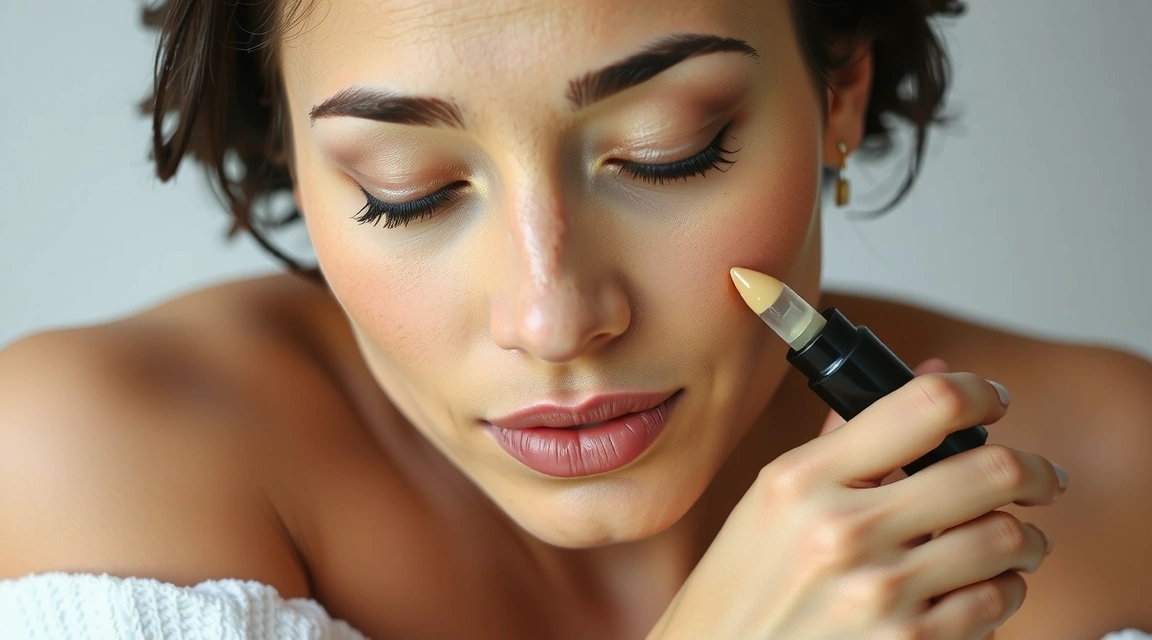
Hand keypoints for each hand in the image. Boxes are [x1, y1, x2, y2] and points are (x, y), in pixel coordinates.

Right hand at [647, 361, 1065, 639]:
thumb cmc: (743, 587)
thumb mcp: (773, 502)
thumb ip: (849, 440)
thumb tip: (932, 375)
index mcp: (801, 479)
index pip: (925, 407)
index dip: (977, 393)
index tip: (990, 403)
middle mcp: (841, 530)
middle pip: (989, 470)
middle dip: (1031, 469)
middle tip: (1037, 477)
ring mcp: (878, 593)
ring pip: (1007, 539)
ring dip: (1024, 537)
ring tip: (1014, 540)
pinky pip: (996, 603)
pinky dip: (1002, 590)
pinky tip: (981, 586)